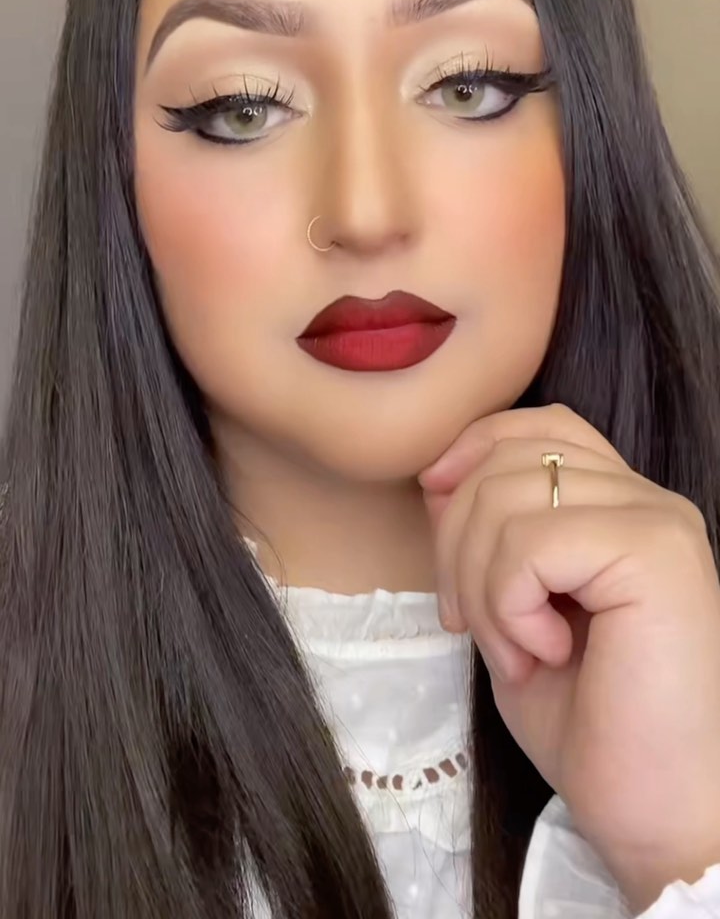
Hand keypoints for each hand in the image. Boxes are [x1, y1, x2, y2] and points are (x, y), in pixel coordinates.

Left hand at [418, 403, 719, 910]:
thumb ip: (486, 541)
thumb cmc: (591, 728)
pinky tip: (542, 654)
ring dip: (480, 584)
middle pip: (509, 455)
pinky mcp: (655, 553)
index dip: (473, 450)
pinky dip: (508, 603)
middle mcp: (649, 500)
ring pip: (508, 496)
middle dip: (456, 538)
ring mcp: (657, 521)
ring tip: (514, 651)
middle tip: (468, 623)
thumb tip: (437, 478)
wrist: (657, 815)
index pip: (540, 426)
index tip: (435, 507)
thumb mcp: (512, 612)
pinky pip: (531, 541)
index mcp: (623, 507)